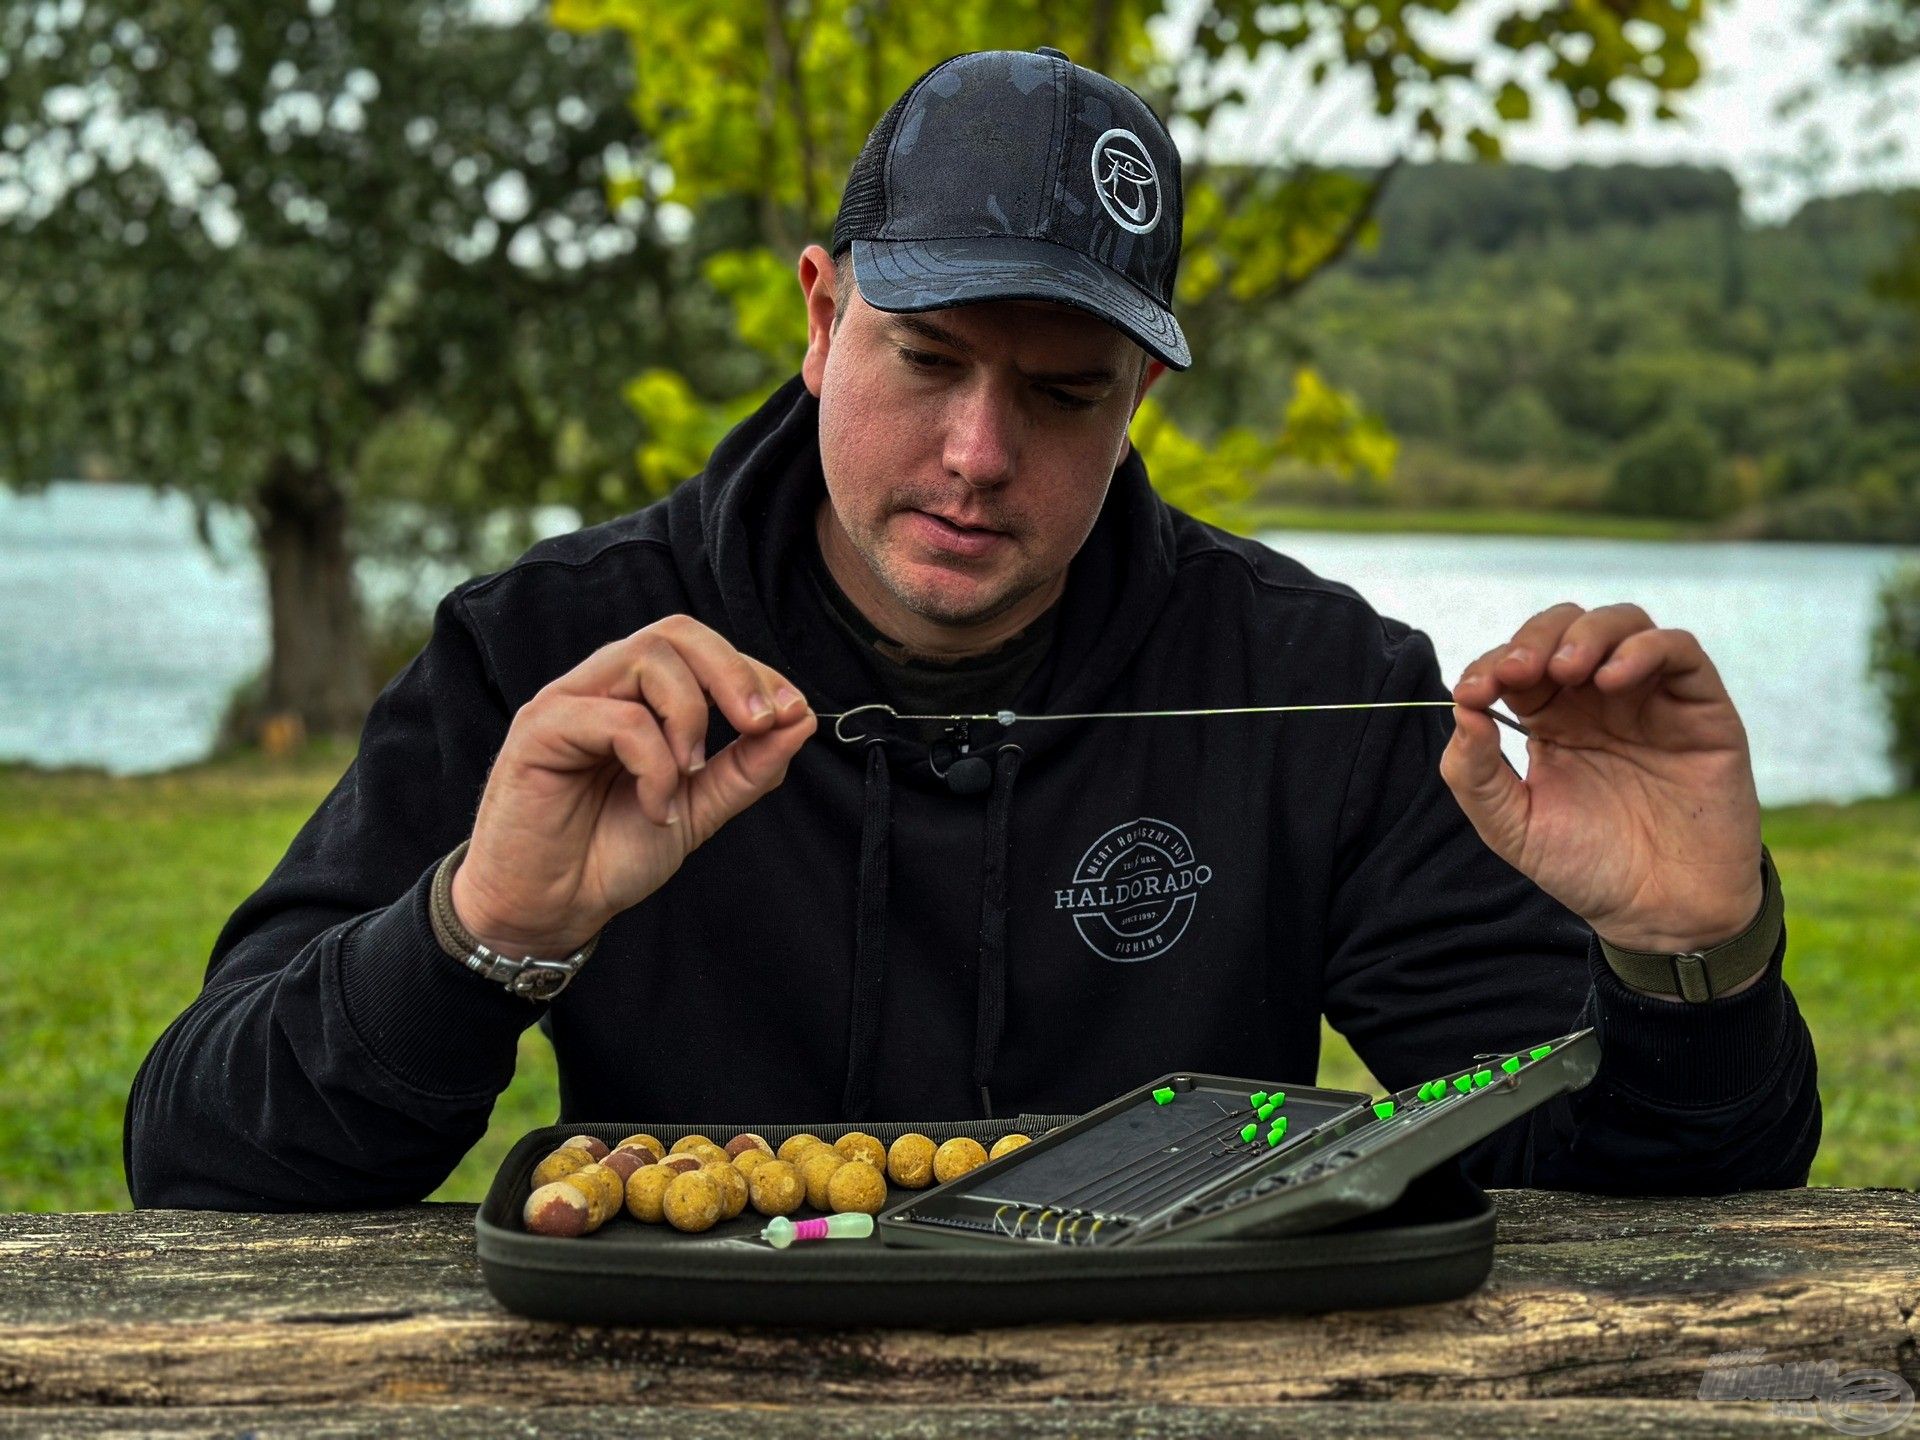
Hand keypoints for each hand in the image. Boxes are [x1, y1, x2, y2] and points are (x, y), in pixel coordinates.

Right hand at [451, 615, 815, 955]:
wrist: (549, 909)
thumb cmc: (610, 854)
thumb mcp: (699, 808)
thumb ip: (748, 766)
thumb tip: (803, 718)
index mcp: (638, 697)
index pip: (701, 649)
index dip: (752, 671)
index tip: (789, 713)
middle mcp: (602, 686)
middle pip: (675, 632)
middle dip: (733, 671)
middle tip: (761, 722)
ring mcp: (568, 702)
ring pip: (647, 657)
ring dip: (691, 714)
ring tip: (691, 773)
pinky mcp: (539, 730)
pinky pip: (617, 720)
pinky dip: (654, 764)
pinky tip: (654, 807)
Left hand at [1440, 602, 1763, 957]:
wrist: (1662, 914)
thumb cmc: (1588, 868)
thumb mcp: (1512, 826)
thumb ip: (1474, 772)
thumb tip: (1461, 711)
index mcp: (1550, 719)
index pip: (1518, 663)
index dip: (1492, 664)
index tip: (1473, 690)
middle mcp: (1599, 700)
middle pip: (1566, 628)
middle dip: (1535, 638)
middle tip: (1517, 671)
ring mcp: (1651, 698)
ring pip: (1623, 623)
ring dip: (1587, 633)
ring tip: (1566, 669)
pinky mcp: (1701, 707)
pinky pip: (1679, 650)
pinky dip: (1643, 649)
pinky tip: (1613, 680)